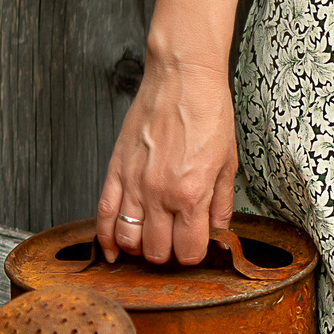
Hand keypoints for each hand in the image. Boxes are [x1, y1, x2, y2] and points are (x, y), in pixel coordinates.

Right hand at [94, 55, 237, 264]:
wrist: (183, 79)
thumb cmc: (209, 114)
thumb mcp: (229, 164)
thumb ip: (221, 204)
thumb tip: (217, 232)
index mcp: (191, 194)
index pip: (187, 251)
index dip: (193, 255)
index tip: (196, 247)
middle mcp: (159, 194)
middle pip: (155, 251)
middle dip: (167, 253)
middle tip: (175, 242)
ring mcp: (134, 183)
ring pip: (127, 239)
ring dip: (139, 248)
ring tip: (150, 240)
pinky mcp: (115, 170)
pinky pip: (103, 214)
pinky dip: (105, 237)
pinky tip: (113, 249)